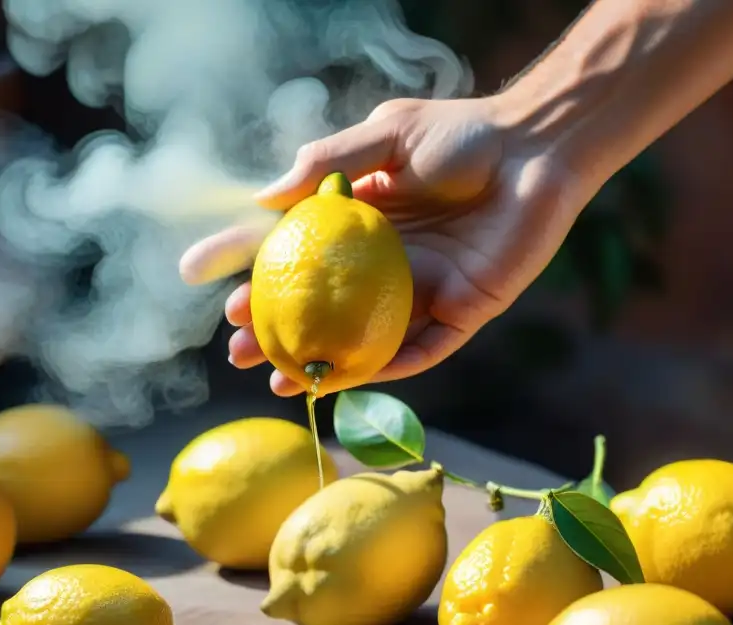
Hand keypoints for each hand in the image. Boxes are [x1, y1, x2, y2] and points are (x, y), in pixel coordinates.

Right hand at [180, 95, 593, 395]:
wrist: (535, 150)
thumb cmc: (462, 137)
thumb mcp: (384, 137)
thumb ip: (327, 160)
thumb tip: (264, 197)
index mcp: (357, 221)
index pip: (288, 245)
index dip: (242, 259)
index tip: (196, 272)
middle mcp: (381, 263)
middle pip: (316, 305)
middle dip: (273, 328)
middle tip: (236, 347)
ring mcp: (418, 293)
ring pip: (358, 340)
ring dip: (316, 362)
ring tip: (273, 377)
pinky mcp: (460, 313)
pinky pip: (415, 352)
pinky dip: (377, 369)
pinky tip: (337, 378)